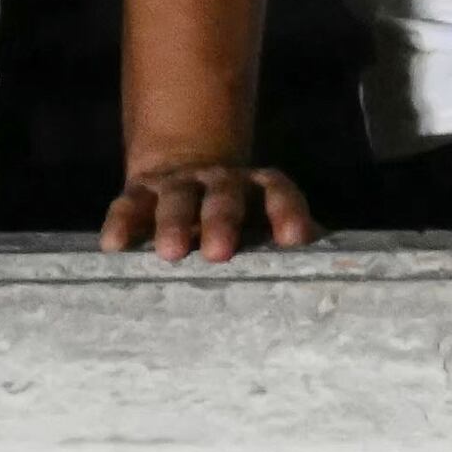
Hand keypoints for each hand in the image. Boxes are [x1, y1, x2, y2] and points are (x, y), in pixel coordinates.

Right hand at [100, 158, 316, 262]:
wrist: (184, 170)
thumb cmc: (236, 219)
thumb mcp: (261, 224)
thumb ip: (291, 244)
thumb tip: (337, 282)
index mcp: (256, 188)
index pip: (277, 189)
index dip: (288, 210)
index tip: (296, 239)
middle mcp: (219, 181)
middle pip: (225, 194)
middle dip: (223, 220)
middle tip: (221, 252)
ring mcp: (178, 185)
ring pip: (177, 196)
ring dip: (174, 222)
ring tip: (172, 253)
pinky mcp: (139, 193)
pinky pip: (128, 204)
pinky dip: (121, 222)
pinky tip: (114, 246)